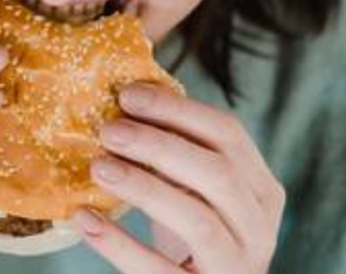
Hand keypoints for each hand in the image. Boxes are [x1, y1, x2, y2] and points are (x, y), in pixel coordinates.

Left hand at [72, 83, 285, 273]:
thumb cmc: (192, 234)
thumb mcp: (194, 189)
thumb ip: (174, 148)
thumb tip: (128, 91)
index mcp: (260, 190)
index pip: (228, 135)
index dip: (177, 110)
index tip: (126, 94)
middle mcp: (259, 228)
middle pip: (217, 174)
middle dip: (159, 145)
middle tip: (108, 129)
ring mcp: (237, 268)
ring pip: (199, 222)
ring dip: (144, 188)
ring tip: (98, 167)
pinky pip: (159, 271)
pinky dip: (120, 245)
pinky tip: (85, 219)